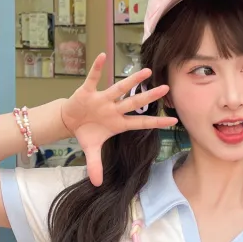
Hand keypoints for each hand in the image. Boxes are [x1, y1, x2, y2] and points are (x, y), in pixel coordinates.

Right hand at [60, 54, 177, 186]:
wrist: (69, 121)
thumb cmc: (86, 133)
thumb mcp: (91, 151)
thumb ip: (95, 166)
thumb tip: (97, 185)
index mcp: (119, 123)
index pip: (142, 123)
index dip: (157, 122)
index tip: (174, 120)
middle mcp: (114, 109)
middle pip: (135, 102)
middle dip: (150, 97)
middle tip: (166, 89)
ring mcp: (102, 99)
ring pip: (119, 88)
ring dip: (132, 80)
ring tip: (146, 71)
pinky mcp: (87, 91)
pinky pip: (93, 78)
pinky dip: (97, 68)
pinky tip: (102, 56)